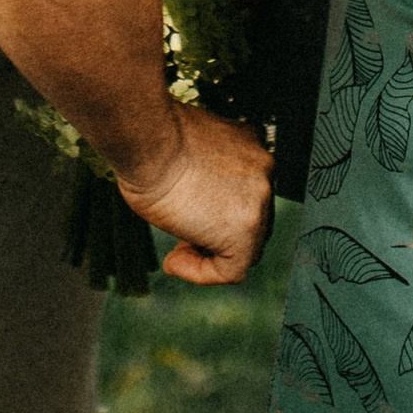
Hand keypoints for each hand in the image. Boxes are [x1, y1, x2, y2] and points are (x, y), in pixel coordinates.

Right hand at [109, 103, 273, 284]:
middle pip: (251, 220)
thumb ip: (205, 175)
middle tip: (182, 240)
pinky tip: (175, 262)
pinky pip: (232, 270)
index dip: (217, 211)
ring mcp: (259, 201)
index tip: (188, 214)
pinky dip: (203, 273)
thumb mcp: (189, 151)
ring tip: (175, 254)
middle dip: (217, 234)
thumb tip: (195, 202)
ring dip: (209, 254)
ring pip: (245, 247)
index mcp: (251, 147)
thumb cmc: (152, 140)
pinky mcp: (244, 231)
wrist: (148, 139)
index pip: (247, 194)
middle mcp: (264, 171)